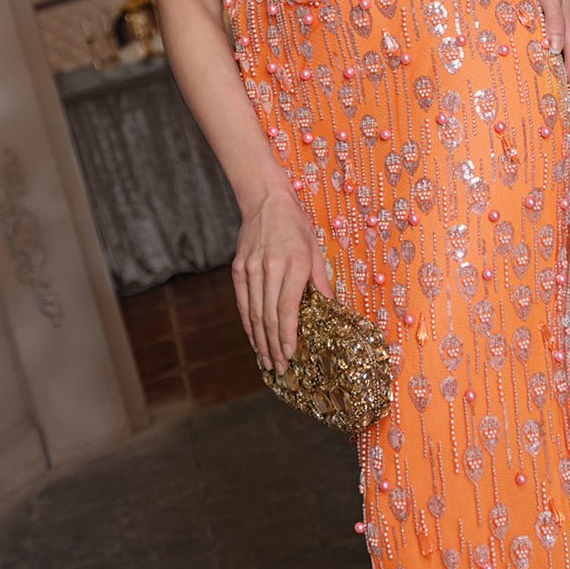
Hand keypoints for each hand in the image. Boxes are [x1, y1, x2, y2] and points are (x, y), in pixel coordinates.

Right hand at [231, 186, 335, 375]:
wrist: (265, 200)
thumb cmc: (295, 225)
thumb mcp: (314, 249)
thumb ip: (320, 281)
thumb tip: (331, 307)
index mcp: (293, 264)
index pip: (287, 309)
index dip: (288, 335)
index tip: (291, 354)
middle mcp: (269, 268)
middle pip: (269, 316)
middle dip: (274, 345)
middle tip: (280, 367)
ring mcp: (251, 269)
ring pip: (254, 313)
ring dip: (260, 340)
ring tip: (267, 360)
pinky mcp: (238, 269)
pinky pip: (243, 302)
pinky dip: (248, 323)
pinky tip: (254, 338)